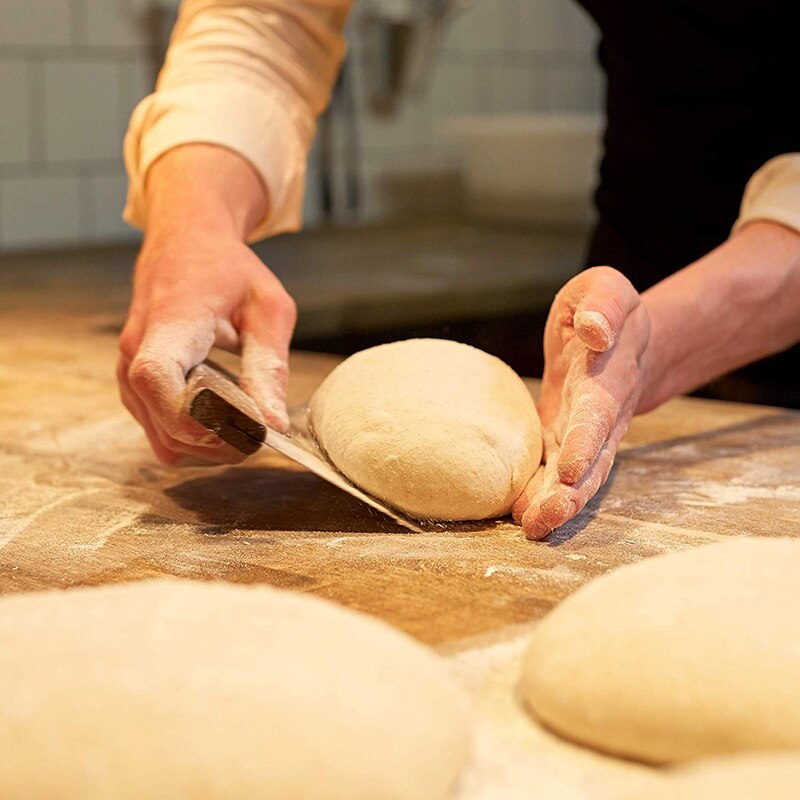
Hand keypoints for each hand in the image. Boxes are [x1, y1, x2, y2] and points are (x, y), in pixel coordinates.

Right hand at [117, 145, 295, 465]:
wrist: (186, 244)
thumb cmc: (229, 271)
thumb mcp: (267, 308)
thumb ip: (269, 367)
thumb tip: (273, 425)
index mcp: (170, 323)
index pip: (155, 377)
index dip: (196, 414)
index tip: (244, 422)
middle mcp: (136, 353)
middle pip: (169, 426)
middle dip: (223, 441)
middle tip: (264, 427)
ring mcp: (129, 375)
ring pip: (167, 441)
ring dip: (213, 447)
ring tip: (248, 420)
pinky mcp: (134, 390)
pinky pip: (163, 436)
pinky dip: (198, 441)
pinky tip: (225, 418)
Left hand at [512, 267, 650, 538]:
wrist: (619, 340)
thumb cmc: (604, 309)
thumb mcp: (605, 288)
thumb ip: (602, 304)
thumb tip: (595, 328)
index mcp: (609, 375)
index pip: (598, 412)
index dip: (586, 440)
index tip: (570, 469)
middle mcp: (603, 414)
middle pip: (591, 459)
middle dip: (570, 491)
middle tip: (543, 519)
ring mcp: (588, 434)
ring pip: (580, 478)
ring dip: (558, 504)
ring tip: (532, 528)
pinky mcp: (567, 442)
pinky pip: (560, 475)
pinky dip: (544, 496)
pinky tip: (522, 516)